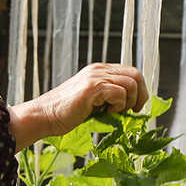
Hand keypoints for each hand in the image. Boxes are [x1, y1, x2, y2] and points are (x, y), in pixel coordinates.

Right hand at [7, 63, 146, 150]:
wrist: (44, 116)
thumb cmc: (65, 114)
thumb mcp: (92, 102)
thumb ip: (108, 98)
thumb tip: (130, 106)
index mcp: (99, 71)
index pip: (131, 72)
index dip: (139, 90)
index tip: (134, 107)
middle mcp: (99, 69)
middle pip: (136, 74)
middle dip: (140, 95)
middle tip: (133, 111)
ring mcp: (96, 76)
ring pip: (131, 83)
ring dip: (129, 102)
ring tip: (114, 112)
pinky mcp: (93, 87)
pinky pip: (120, 92)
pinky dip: (119, 105)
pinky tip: (106, 112)